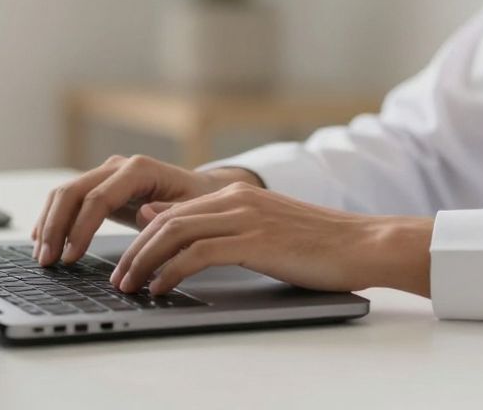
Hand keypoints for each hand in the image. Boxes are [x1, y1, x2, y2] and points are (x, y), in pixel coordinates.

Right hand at [30, 155, 259, 265]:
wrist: (203, 191)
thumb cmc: (201, 203)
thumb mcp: (195, 210)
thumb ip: (171, 213)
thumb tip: (143, 213)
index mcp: (140, 170)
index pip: (99, 197)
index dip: (81, 228)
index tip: (71, 256)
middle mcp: (119, 167)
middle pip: (73, 191)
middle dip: (56, 227)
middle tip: (47, 261)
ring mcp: (107, 175)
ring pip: (65, 193)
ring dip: (49, 224)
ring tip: (42, 256)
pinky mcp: (101, 187)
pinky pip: (69, 199)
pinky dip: (53, 219)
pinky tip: (44, 240)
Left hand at [109, 182, 434, 296]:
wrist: (364, 243)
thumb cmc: (319, 245)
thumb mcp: (265, 229)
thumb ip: (224, 227)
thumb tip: (176, 229)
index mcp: (238, 193)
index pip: (173, 209)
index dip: (142, 235)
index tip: (126, 260)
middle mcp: (237, 198)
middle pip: (165, 219)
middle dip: (135, 251)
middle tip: (118, 278)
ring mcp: (246, 216)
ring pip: (175, 233)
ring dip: (145, 261)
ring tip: (130, 286)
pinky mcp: (255, 239)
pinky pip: (198, 253)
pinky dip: (172, 271)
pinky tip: (161, 289)